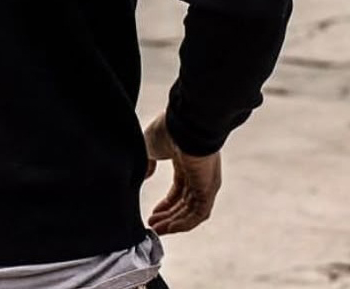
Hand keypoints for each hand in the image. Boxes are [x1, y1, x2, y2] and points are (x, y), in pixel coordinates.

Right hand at [143, 112, 221, 235]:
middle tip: (153, 225)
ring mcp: (205, 182)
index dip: (165, 204)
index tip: (153, 213)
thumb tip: (144, 175)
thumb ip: (146, 162)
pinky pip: (199, 213)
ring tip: (158, 230)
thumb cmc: (167, 129)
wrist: (183, 124)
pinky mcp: (209, 188)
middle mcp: (198, 174)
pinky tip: (169, 228)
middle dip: (168, 216)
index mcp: (185, 161)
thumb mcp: (149, 146)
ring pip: (191, 211)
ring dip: (174, 222)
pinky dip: (184, 222)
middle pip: (184, 203)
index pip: (178, 190)